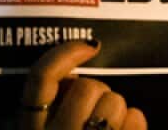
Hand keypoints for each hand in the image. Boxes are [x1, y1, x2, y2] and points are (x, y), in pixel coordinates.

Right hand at [20, 40, 147, 129]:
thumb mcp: (51, 124)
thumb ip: (56, 103)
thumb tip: (74, 74)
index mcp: (32, 129)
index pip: (41, 79)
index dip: (66, 53)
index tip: (91, 46)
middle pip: (87, 86)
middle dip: (99, 93)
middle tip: (96, 110)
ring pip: (113, 100)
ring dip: (117, 110)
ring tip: (109, 127)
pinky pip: (135, 118)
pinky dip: (135, 122)